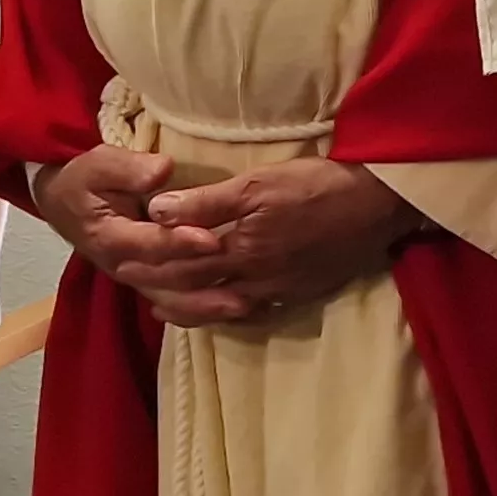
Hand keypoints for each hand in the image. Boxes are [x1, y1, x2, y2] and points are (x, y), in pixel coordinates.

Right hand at [32, 144, 224, 302]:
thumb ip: (129, 168)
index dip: (180, 243)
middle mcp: (123, 266)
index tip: (212, 239)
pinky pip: (173, 302)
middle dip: (203, 284)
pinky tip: (230, 309)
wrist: (63, 202)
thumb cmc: (84, 180)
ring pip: (171, 300)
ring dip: (206, 306)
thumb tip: (163, 170)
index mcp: (110, 237)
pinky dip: (200, 309)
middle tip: (241, 284)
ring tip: (243, 306)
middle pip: (166, 280)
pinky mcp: (146, 282)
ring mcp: (134, 278)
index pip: (149, 244)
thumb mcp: (99, 164)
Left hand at [142, 158, 423, 327]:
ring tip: (164, 307)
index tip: (118, 258)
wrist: (377, 207)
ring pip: (223, 305)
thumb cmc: (317, 185)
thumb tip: (156, 211)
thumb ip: (207, 202)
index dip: (149, 260)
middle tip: (131, 283)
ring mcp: (278, 291)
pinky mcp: (300, 293)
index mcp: (240, 250)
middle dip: (162, 285)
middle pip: (198, 287)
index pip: (181, 260)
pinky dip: (228, 312)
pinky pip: (254, 310)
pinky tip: (223, 307)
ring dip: (190, 307)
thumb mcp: (258, 184)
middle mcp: (253, 279)